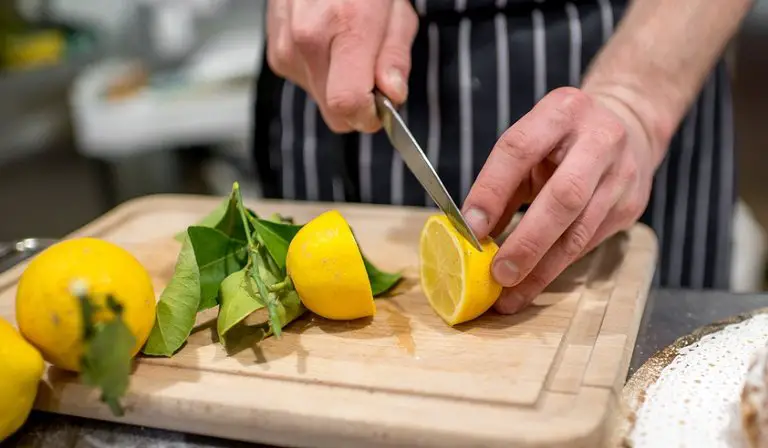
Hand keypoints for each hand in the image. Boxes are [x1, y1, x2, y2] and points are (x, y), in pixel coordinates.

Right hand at [266, 0, 418, 132]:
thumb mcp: (395, 11)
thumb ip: (395, 58)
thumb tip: (392, 96)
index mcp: (345, 27)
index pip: (347, 105)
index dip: (368, 117)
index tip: (381, 110)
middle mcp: (308, 40)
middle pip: (334, 112)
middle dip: (357, 102)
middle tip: (371, 72)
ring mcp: (286, 48)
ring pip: (321, 99)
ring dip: (339, 84)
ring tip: (347, 44)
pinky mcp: (276, 53)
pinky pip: (306, 81)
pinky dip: (322, 71)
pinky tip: (328, 41)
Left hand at [462, 87, 657, 313]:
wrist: (628, 125)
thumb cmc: (563, 140)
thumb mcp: (531, 144)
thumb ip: (502, 183)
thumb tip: (472, 232)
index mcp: (561, 112)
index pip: (518, 150)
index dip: (492, 191)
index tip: (471, 229)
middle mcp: (599, 139)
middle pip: (562, 197)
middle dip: (527, 242)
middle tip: (498, 275)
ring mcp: (622, 174)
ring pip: (579, 231)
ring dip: (541, 269)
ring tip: (510, 295)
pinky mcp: (631, 205)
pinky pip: (589, 243)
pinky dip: (557, 267)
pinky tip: (532, 284)